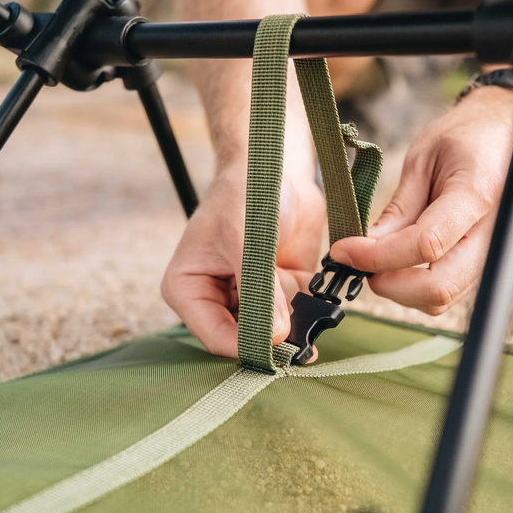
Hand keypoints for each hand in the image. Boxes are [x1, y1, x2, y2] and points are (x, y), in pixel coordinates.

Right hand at [162, 166, 325, 356]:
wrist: (276, 167)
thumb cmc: (244, 193)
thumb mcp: (245, 239)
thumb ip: (258, 289)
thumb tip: (276, 336)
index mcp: (189, 289)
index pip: (216, 336)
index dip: (247, 346)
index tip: (278, 345)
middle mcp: (217, 299)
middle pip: (247, 339)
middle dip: (275, 339)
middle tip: (304, 342)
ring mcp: (252, 298)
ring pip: (276, 332)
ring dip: (298, 327)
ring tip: (314, 314)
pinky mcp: (282, 292)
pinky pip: (300, 315)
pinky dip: (314, 311)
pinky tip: (323, 302)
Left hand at [331, 86, 512, 314]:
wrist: (506, 133)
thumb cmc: (465, 137)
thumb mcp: (423, 157)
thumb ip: (399, 206)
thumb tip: (366, 245)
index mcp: (477, 195)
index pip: (426, 244)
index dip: (377, 255)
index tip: (342, 250)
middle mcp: (493, 235)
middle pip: (438, 288)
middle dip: (389, 283)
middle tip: (357, 261)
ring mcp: (490, 255)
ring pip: (441, 298)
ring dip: (399, 289)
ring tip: (373, 258)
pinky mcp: (481, 264)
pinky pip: (445, 290)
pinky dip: (413, 286)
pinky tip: (393, 261)